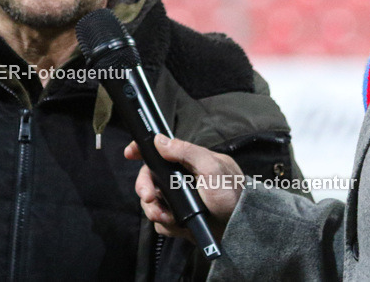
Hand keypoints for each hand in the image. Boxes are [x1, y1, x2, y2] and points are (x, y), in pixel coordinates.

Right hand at [124, 134, 244, 241]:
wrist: (240, 230)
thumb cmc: (232, 195)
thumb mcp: (212, 168)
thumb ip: (187, 151)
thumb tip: (160, 140)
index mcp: (189, 162)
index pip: (160, 151)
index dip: (142, 150)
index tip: (129, 153)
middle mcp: (181, 179)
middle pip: (149, 179)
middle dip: (145, 188)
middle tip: (150, 198)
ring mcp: (178, 200)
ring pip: (151, 202)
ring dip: (155, 210)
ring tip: (168, 217)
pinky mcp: (178, 219)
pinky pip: (160, 222)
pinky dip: (166, 225)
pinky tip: (178, 226)